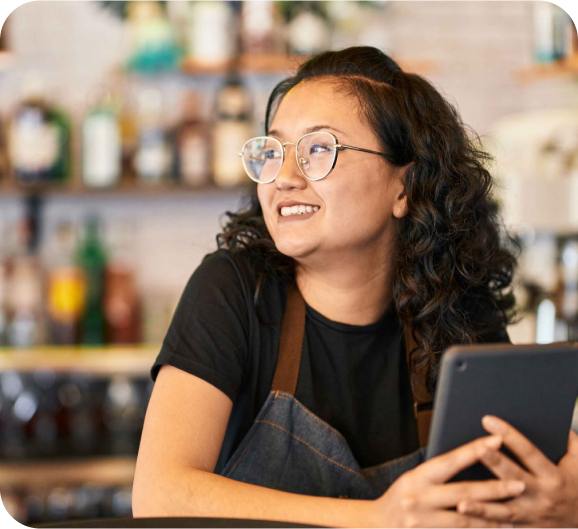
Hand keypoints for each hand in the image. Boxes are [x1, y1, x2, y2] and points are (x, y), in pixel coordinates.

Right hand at [367, 435, 526, 528]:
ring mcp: (423, 522)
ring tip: (514, 516)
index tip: (496, 441)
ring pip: (466, 521)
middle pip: (464, 493)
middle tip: (519, 485)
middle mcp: (420, 498)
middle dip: (495, 489)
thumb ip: (437, 475)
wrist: (376, 525)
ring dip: (493, 519)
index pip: (450, 461)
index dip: (474, 451)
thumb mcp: (413, 479)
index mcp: (417, 477)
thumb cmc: (399, 499)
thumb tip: (467, 460)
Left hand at [457, 415, 577, 527]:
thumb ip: (571, 443)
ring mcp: (531, 517)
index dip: (509, 435)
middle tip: (478, 450)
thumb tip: (556, 421)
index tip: (488, 420)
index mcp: (553, 476)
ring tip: (461, 502)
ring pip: (504, 511)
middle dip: (496, 463)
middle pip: (514, 477)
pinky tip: (466, 523)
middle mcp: (541, 496)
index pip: (528, 451)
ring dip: (482, 508)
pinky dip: (483, 527)